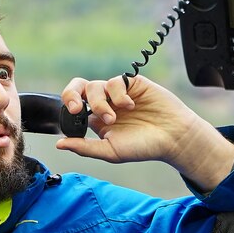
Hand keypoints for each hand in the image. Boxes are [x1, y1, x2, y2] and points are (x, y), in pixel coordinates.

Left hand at [56, 75, 233, 191]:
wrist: (173, 137)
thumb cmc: (143, 147)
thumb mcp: (110, 151)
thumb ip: (85, 147)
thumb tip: (60, 144)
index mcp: (95, 120)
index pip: (73, 106)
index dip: (68, 108)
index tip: (73, 117)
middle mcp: (104, 103)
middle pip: (77, 88)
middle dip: (71, 94)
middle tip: (76, 108)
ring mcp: (117, 93)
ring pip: (94, 86)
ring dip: (99, 102)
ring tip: (113, 117)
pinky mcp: (132, 83)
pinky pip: (115, 81)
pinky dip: (117, 93)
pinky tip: (129, 105)